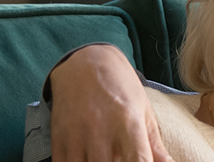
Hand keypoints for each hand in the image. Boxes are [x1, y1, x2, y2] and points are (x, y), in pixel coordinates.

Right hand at [48, 44, 173, 161]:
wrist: (86, 62)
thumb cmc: (121, 88)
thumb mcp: (144, 112)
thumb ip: (156, 145)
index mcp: (128, 123)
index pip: (140, 161)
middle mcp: (101, 130)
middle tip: (121, 158)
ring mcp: (76, 134)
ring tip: (106, 157)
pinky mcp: (58, 138)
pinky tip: (87, 158)